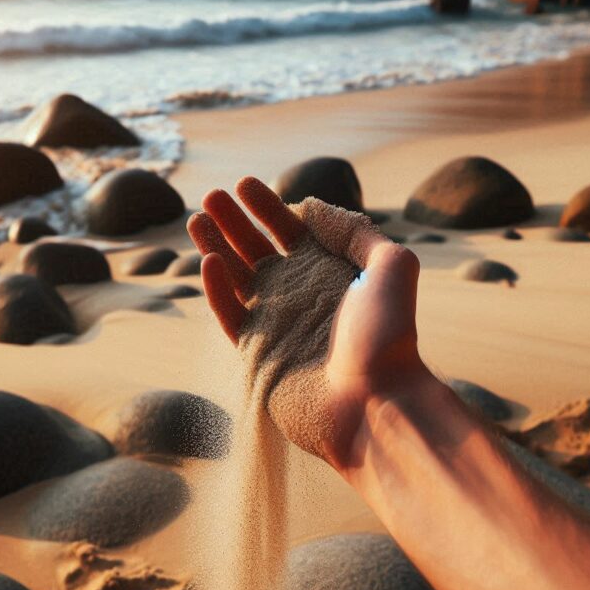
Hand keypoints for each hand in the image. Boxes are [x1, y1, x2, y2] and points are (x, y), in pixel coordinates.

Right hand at [188, 177, 429, 472]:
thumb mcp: (391, 268)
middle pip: (259, 249)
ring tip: (197, 218)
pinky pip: (230, 315)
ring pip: (238, 277)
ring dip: (216, 246)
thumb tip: (313, 207)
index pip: (293, 230)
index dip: (268, 207)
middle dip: (235, 221)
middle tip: (213, 196)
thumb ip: (356, 233)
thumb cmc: (388, 337)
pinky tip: (208, 262)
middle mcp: (301, 294)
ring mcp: (277, 323)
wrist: (375, 404)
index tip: (245, 185)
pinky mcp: (257, 353)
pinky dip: (216, 290)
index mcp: (331, 274)